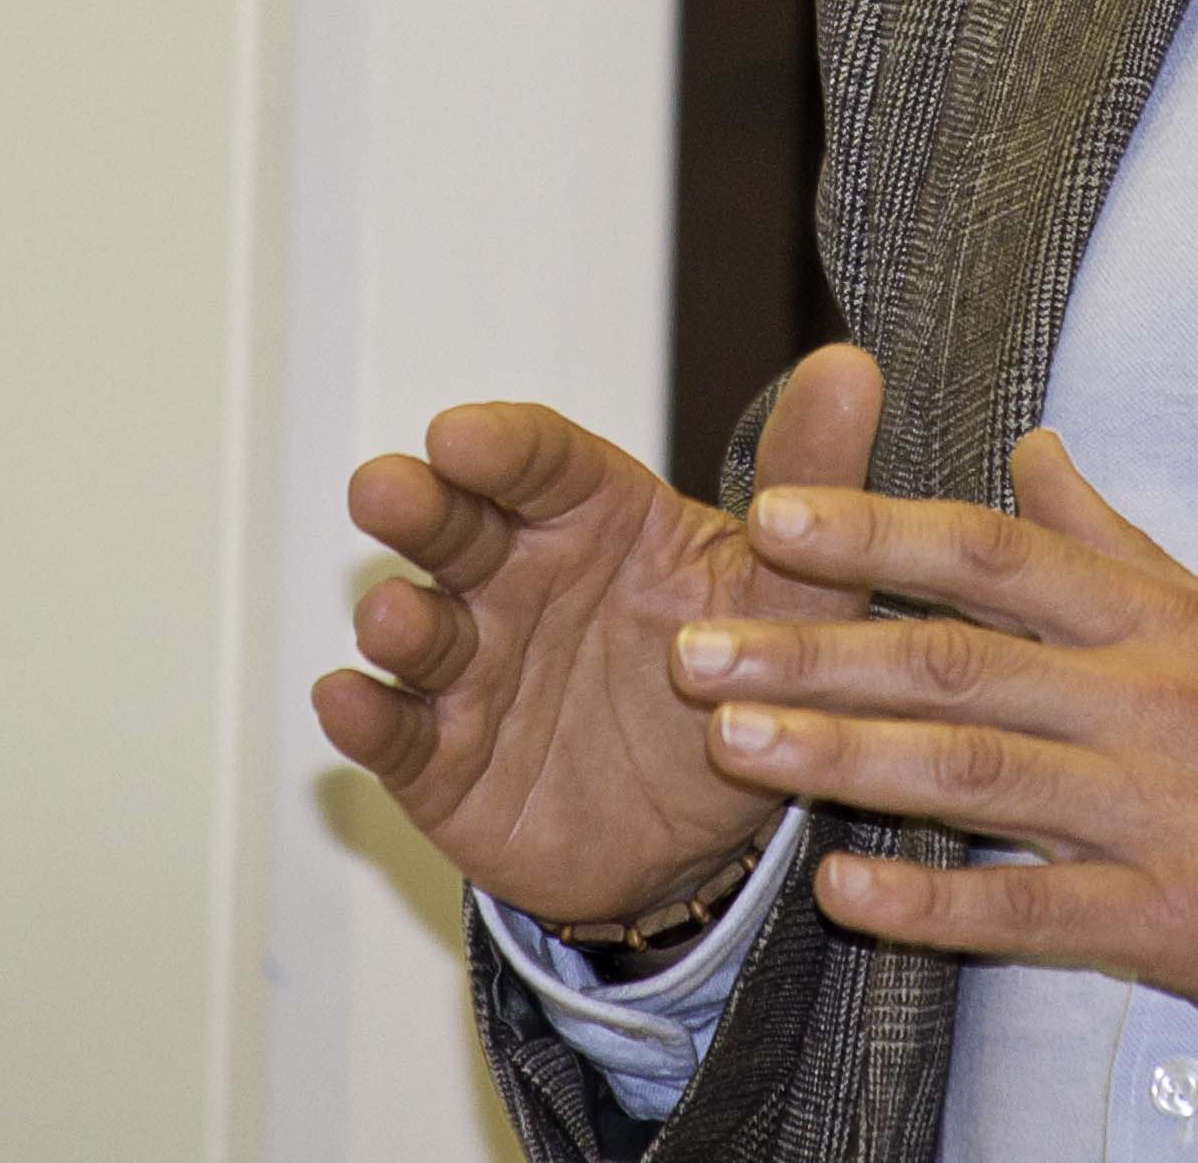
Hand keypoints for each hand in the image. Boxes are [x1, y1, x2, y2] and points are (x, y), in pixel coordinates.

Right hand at [313, 342, 886, 927]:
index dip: (500, 447)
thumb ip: (812, 486)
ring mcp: (472, 668)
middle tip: (386, 492)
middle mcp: (516, 577)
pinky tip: (346, 702)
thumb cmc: (737, 673)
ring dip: (395, 618)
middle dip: (416, 507)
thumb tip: (851, 365)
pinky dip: (366, 720)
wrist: (708, 830)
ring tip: (394, 616)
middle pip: (456, 526)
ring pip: (417, 628)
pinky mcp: (443, 760)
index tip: (465, 435)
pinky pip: (396, 735)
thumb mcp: (789, 588)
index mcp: (592, 517)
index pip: (539, 460)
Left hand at [669, 426, 1197, 1056]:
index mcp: (1161, 622)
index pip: (995, 553)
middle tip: (694, 647)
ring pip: (976, 775)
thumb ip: (1118, 545)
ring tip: (734, 747)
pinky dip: (937, 902)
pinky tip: (846, 891)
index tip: (768, 515)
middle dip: (814, 649)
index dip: (877, 530)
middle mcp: (1152, 699)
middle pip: (958, 658)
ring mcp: (1163, 811)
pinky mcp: (1180, 918)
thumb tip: (1030, 449)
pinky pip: (1036, 910)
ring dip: (845, 757)